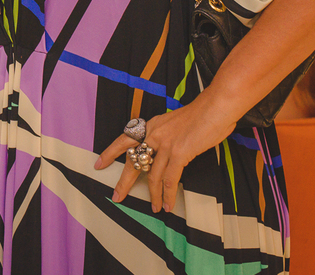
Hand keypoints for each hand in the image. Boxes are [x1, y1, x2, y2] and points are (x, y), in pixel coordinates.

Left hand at [93, 103, 234, 212]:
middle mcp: (154, 134)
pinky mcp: (179, 153)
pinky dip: (168, 195)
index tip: (99, 164)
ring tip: (154, 207)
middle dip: (124, 181)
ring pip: (151, 175)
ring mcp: (165, 144)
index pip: (124, 139)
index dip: (110, 153)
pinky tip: (168, 204)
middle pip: (133, 161)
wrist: (215, 107)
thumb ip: (166, 135)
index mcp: (151, 125)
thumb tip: (165, 152)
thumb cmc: (201, 114)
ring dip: (152, 195)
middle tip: (117, 196)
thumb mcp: (174, 122)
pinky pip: (169, 180)